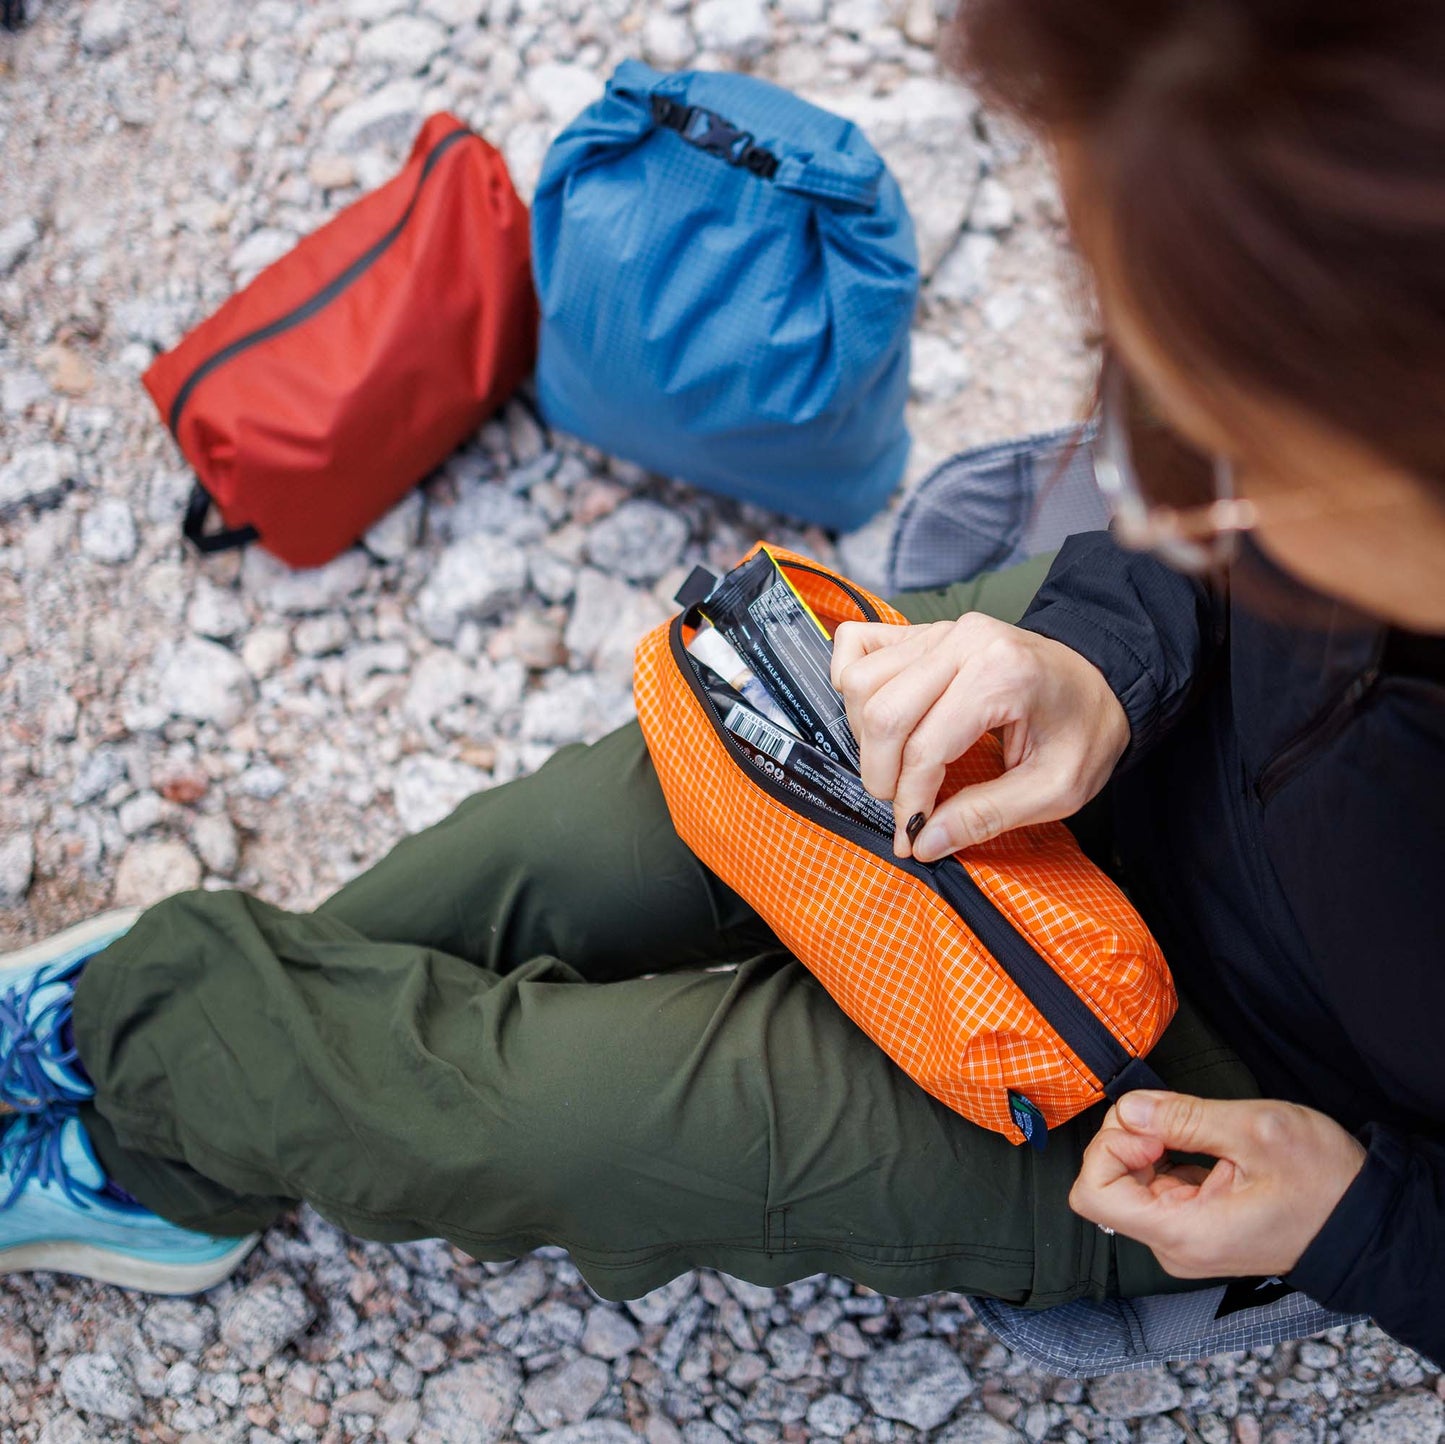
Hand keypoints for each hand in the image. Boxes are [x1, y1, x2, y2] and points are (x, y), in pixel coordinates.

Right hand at [830, 616, 1129, 861]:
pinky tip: (874, 715)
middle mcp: (964, 641)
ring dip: (866, 735)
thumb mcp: (1057, 788)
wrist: (1102, 679)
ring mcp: (940, 630)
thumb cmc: (1085, 729)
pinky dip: (852, 683)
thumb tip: (923, 841)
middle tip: (904, 805)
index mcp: (1002, 674)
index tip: (913, 835)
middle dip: (881, 773)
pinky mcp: (923, 631)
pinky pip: (858, 645)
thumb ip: (987, 815)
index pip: (925, 747)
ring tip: (897, 764)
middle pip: (882, 713)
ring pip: (862, 683)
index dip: (910, 801)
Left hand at [1070, 1091, 1367, 1278]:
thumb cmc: (1323, 1180)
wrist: (1366, 1222)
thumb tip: (1128, 1108)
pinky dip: (1164, 1157)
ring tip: (1197, 1131)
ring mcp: (1183, 1239)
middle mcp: (1174, 1245)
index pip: (1092, 1194)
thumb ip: (1182, 1117)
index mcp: (1184, 1232)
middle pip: (1105, 1182)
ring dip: (1148, 1146)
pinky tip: (1202, 1147)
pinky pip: (1154, 1186)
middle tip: (1175, 1118)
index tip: (1153, 1128)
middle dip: (1128, 1139)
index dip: (1110, 1148)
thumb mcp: (1255, 1131)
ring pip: (1128, 1181)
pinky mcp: (1194, 1227)